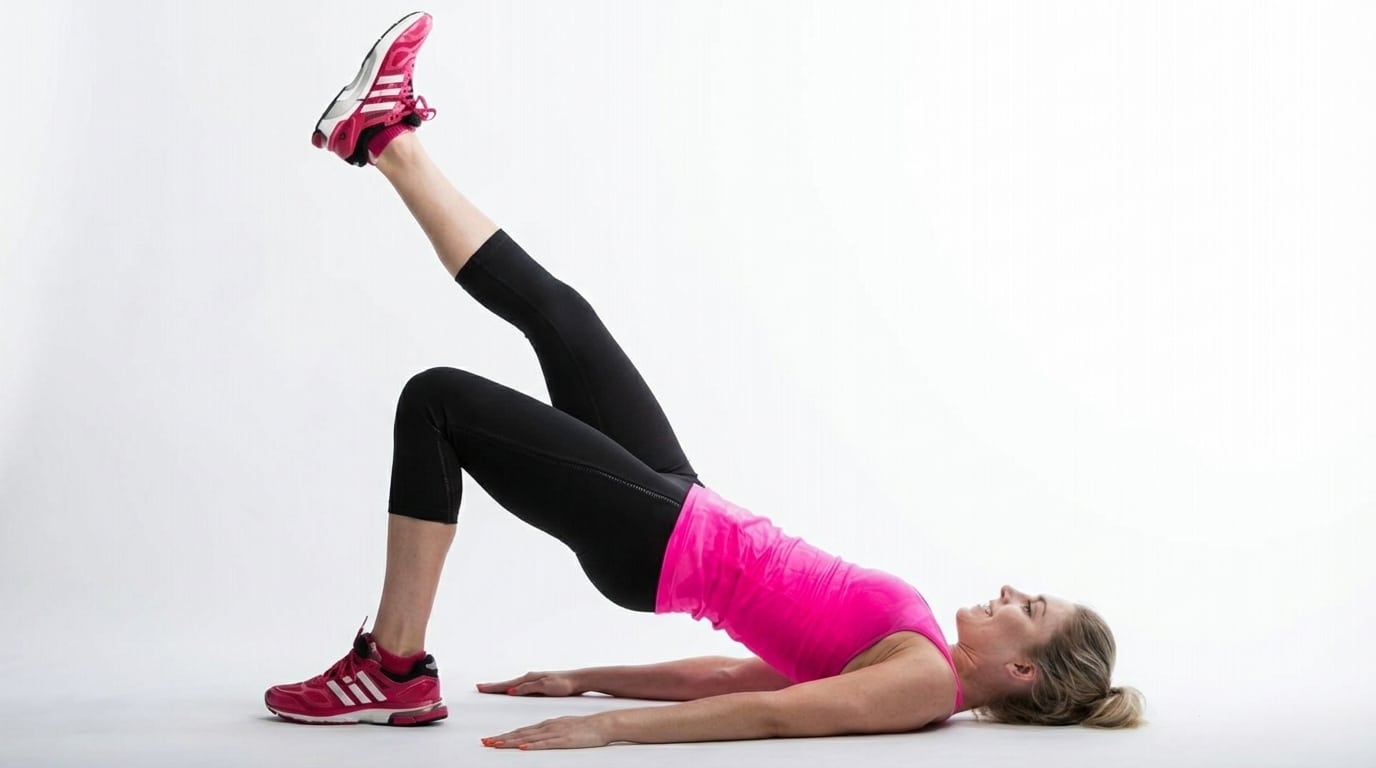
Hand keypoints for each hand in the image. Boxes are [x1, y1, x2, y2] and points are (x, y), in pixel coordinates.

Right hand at [475, 669, 581, 696]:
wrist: (577, 681)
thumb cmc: (563, 684)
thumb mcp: (545, 686)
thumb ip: (528, 688)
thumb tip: (511, 690)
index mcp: (529, 679)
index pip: (506, 685)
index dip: (493, 687)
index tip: (480, 687)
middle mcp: (529, 678)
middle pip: (506, 683)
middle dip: (493, 686)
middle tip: (479, 687)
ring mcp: (533, 681)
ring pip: (512, 685)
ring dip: (500, 687)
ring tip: (490, 689)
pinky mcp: (538, 685)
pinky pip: (519, 687)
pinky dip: (510, 689)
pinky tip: (510, 691)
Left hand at [481, 712, 614, 750]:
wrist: (601, 724)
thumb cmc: (584, 727)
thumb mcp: (562, 727)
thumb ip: (548, 732)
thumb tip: (535, 738)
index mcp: (546, 724)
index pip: (521, 730)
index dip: (505, 735)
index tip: (491, 739)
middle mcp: (546, 727)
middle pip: (519, 733)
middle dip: (501, 738)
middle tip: (485, 742)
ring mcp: (554, 733)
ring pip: (527, 738)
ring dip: (510, 742)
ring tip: (496, 745)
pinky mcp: (563, 741)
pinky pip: (545, 744)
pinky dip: (532, 746)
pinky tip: (523, 747)